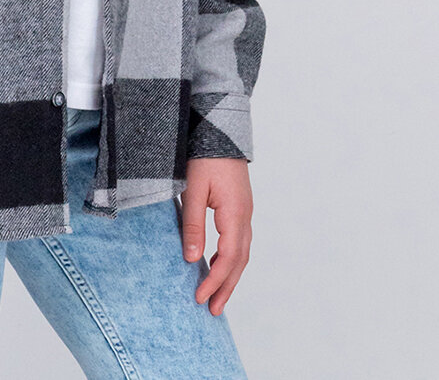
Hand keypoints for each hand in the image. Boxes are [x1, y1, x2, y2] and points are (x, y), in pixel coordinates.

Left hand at [181, 157, 252, 315]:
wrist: (219, 127)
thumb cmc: (204, 155)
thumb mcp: (193, 188)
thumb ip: (193, 224)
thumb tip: (192, 260)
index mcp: (235, 214)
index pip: (227, 258)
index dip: (214, 280)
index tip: (200, 297)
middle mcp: (245, 217)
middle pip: (239, 261)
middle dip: (226, 287)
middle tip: (212, 311)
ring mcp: (245, 212)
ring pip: (241, 253)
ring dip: (230, 276)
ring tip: (216, 297)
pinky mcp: (239, 208)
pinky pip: (238, 241)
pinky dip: (230, 259)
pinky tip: (217, 265)